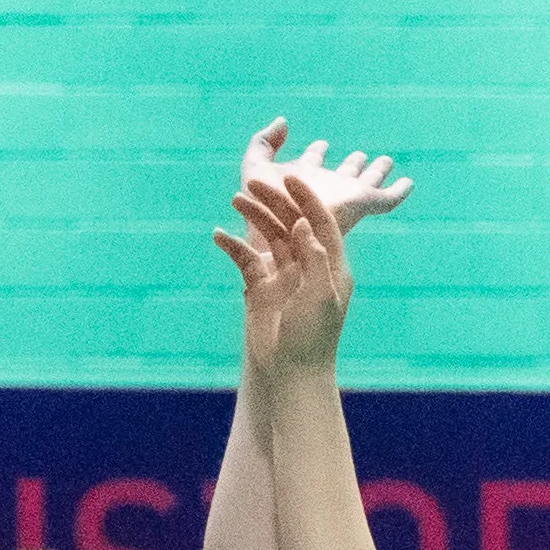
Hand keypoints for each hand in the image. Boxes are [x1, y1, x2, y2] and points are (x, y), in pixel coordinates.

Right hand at [220, 171, 357, 377]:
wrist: (289, 372)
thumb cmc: (312, 338)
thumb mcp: (321, 297)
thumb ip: (315, 259)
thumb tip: (305, 224)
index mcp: (331, 266)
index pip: (321, 224)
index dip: (307, 199)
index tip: (290, 177)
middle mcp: (308, 265)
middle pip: (292, 224)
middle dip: (275, 202)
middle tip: (253, 181)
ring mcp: (284, 275)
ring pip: (268, 236)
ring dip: (253, 217)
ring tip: (236, 199)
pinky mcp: (260, 286)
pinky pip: (245, 258)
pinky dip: (233, 245)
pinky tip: (218, 235)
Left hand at [242, 116, 411, 242]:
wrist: (282, 230)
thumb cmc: (261, 204)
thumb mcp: (254, 165)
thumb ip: (264, 141)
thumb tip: (284, 122)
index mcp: (302, 181)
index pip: (312, 163)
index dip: (315, 153)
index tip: (321, 145)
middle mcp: (327, 189)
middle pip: (344, 173)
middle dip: (352, 164)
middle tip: (361, 155)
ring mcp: (346, 198)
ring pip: (368, 182)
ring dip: (378, 172)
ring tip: (387, 161)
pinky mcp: (362, 205)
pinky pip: (387, 199)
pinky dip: (399, 191)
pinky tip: (409, 182)